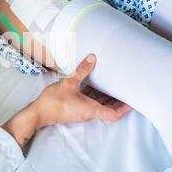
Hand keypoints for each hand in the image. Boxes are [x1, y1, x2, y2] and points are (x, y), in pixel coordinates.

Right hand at [3, 54, 131, 146]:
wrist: (38, 113)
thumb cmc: (54, 102)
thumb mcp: (69, 82)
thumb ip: (82, 70)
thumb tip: (93, 58)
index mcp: (91, 110)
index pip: (114, 114)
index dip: (125, 108)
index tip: (133, 100)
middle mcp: (89, 112)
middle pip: (109, 110)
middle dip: (118, 101)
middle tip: (126, 89)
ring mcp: (81, 111)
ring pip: (99, 105)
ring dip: (106, 97)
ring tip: (113, 84)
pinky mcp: (74, 108)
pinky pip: (89, 102)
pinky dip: (94, 95)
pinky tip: (93, 84)